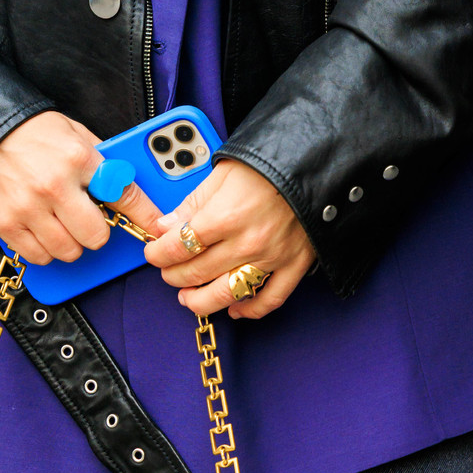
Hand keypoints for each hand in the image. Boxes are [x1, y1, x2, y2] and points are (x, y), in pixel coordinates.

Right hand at [0, 112, 159, 267]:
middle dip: (97, 231)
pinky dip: (45, 250)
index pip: (121, 194)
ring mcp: (29, 208)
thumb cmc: (31, 132)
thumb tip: (125, 184)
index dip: (143, 214)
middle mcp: (55, 186)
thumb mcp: (74, 133)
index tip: (154, 226)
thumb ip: (100, 160)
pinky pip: (38, 256)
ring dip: (71, 243)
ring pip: (68, 251)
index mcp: (77, 158)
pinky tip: (42, 230)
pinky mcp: (6, 223)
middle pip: (96, 236)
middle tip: (89, 220)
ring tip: (62, 223)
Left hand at [141, 158, 314, 318]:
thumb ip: (193, 203)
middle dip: (174, 275)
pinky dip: (250, 310)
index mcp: (226, 214)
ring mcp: (272, 257)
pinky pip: (269, 299)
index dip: (159, 253)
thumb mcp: (224, 174)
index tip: (154, 253)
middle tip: (168, 272)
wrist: (318, 162)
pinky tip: (234, 308)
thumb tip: (166, 226)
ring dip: (200, 301)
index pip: (180, 245)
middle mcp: (247, 241)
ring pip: (227, 294)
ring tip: (188, 297)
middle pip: (198, 272)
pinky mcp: (295, 266)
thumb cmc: (271, 162)